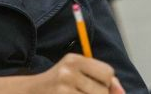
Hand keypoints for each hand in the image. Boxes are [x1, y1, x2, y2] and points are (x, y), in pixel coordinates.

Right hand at [0, 53, 125, 93]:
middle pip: (103, 91)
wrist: (29, 92)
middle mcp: (68, 71)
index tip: (95, 84)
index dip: (106, 83)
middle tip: (82, 93)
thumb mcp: (77, 73)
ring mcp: (63, 88)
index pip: (108, 73)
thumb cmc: (59, 85)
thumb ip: (101, 79)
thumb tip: (121, 91)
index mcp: (74, 59)